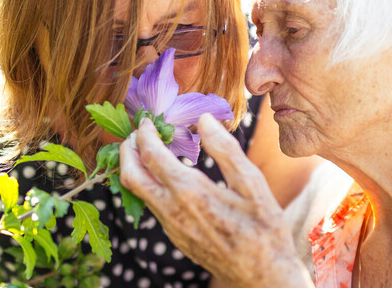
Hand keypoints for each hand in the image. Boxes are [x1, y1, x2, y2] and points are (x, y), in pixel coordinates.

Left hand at [120, 115, 311, 286]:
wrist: (262, 276)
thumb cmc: (264, 230)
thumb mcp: (253, 185)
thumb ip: (226, 150)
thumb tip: (204, 119)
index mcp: (190, 193)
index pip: (151, 155)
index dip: (145, 133)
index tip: (148, 119)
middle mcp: (172, 211)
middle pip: (131, 175)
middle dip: (127, 149)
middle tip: (137, 132)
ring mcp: (171, 227)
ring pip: (138, 192)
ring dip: (137, 167)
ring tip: (150, 149)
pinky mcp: (174, 236)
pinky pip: (152, 205)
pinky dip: (150, 183)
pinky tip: (166, 175)